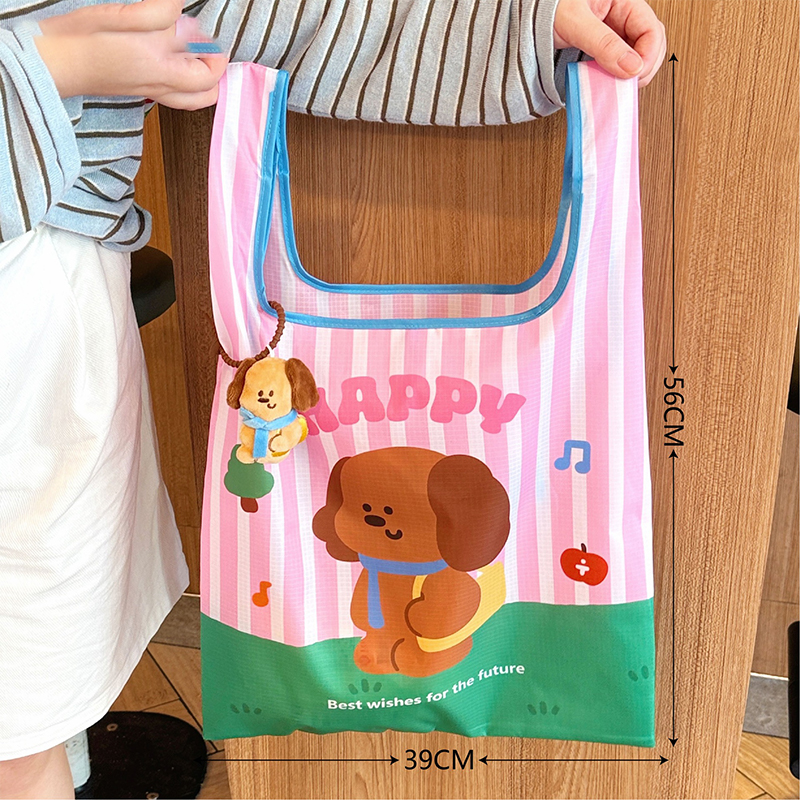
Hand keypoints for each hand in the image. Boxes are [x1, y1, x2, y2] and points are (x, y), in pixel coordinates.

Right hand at [35, 0, 227, 108]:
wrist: (52, 64)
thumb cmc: (81, 41)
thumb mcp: (123, 16)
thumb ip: (159, 13)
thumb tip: (180, 7)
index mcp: (161, 70)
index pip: (208, 73)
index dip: (217, 54)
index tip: (212, 34)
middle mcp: (160, 88)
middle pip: (206, 95)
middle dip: (214, 72)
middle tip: (207, 47)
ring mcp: (150, 93)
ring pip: (190, 99)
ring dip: (200, 80)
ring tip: (193, 54)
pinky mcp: (138, 90)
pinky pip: (173, 95)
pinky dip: (182, 82)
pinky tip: (170, 58)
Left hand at [554, 0, 665, 86]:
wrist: (528, 14)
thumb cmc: (549, 7)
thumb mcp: (576, 23)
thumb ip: (604, 44)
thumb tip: (632, 67)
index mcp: (624, 1)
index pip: (652, 29)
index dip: (649, 55)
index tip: (635, 76)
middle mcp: (622, 16)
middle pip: (649, 44)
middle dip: (643, 67)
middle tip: (627, 85)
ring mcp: (613, 32)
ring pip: (635, 57)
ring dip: (630, 74)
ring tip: (615, 85)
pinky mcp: (602, 47)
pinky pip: (618, 63)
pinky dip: (615, 76)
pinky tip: (606, 82)